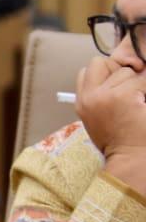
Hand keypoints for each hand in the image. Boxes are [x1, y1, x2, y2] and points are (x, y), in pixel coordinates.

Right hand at [76, 57, 145, 189]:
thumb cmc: (119, 142)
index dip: (103, 73)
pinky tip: (143, 104)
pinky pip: (142, 80)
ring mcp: (107, 95)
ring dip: (136, 83)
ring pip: (126, 72)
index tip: (114, 86)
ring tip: (137, 103)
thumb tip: (116, 76)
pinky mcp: (125, 96)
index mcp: (81, 102)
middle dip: (118, 72)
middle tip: (128, 91)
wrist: (131, 158)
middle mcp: (90, 96)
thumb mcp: (97, 119)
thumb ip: (98, 97)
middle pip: (102, 63)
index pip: (86, 70)